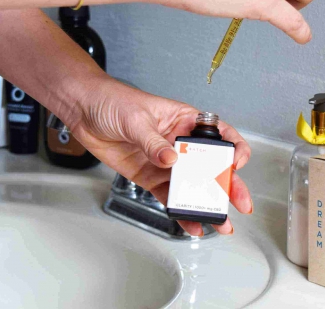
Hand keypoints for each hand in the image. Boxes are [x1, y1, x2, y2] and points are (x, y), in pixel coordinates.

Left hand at [69, 76, 251, 235]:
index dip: (233, 147)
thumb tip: (171, 160)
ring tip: (218, 220)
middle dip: (228, 183)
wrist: (84, 111)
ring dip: (205, 202)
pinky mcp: (150, 176)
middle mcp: (179, 142)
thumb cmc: (114, 101)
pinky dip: (180, 210)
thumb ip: (154, 142)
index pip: (218, 133)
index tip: (236, 162)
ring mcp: (165, 162)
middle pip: (210, 164)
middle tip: (240, 202)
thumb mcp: (136, 119)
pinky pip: (169, 196)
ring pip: (192, 184)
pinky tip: (190, 222)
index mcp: (183, 120)